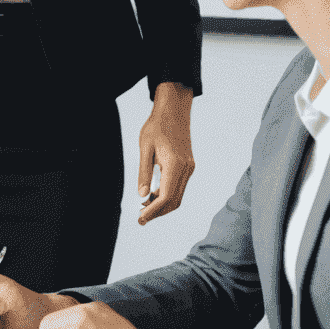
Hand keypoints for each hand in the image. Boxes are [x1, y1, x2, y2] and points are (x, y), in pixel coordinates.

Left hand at [136, 81, 195, 223]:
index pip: (167, 197)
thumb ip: (144, 172)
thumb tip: (142, 195)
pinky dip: (167, 194)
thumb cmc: (156, 126)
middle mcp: (186, 169)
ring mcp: (189, 168)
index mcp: (176, 165)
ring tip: (143, 207)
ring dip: (162, 205)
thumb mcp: (145, 148)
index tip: (141, 218)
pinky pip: (179, 187)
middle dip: (158, 212)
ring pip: (178, 196)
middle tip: (140, 218)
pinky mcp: (188, 166)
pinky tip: (152, 194)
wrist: (174, 110)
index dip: (154, 211)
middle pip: (174, 201)